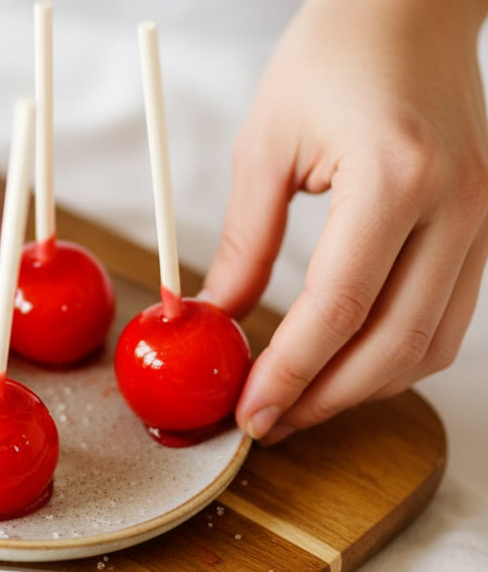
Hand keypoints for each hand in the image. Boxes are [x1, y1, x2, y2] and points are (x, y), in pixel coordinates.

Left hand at [200, 0, 487, 443]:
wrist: (411, 6)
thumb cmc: (335, 55)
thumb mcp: (266, 146)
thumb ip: (246, 242)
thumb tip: (218, 318)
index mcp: (395, 180)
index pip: (339, 310)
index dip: (290, 375)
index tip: (249, 414)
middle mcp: (456, 207)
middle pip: (394, 347)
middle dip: (325, 400)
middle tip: (266, 423)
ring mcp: (483, 219)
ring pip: (431, 346)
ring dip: (362, 388)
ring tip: (297, 402)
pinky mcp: (485, 225)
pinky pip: (449, 319)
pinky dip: (395, 356)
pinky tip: (344, 363)